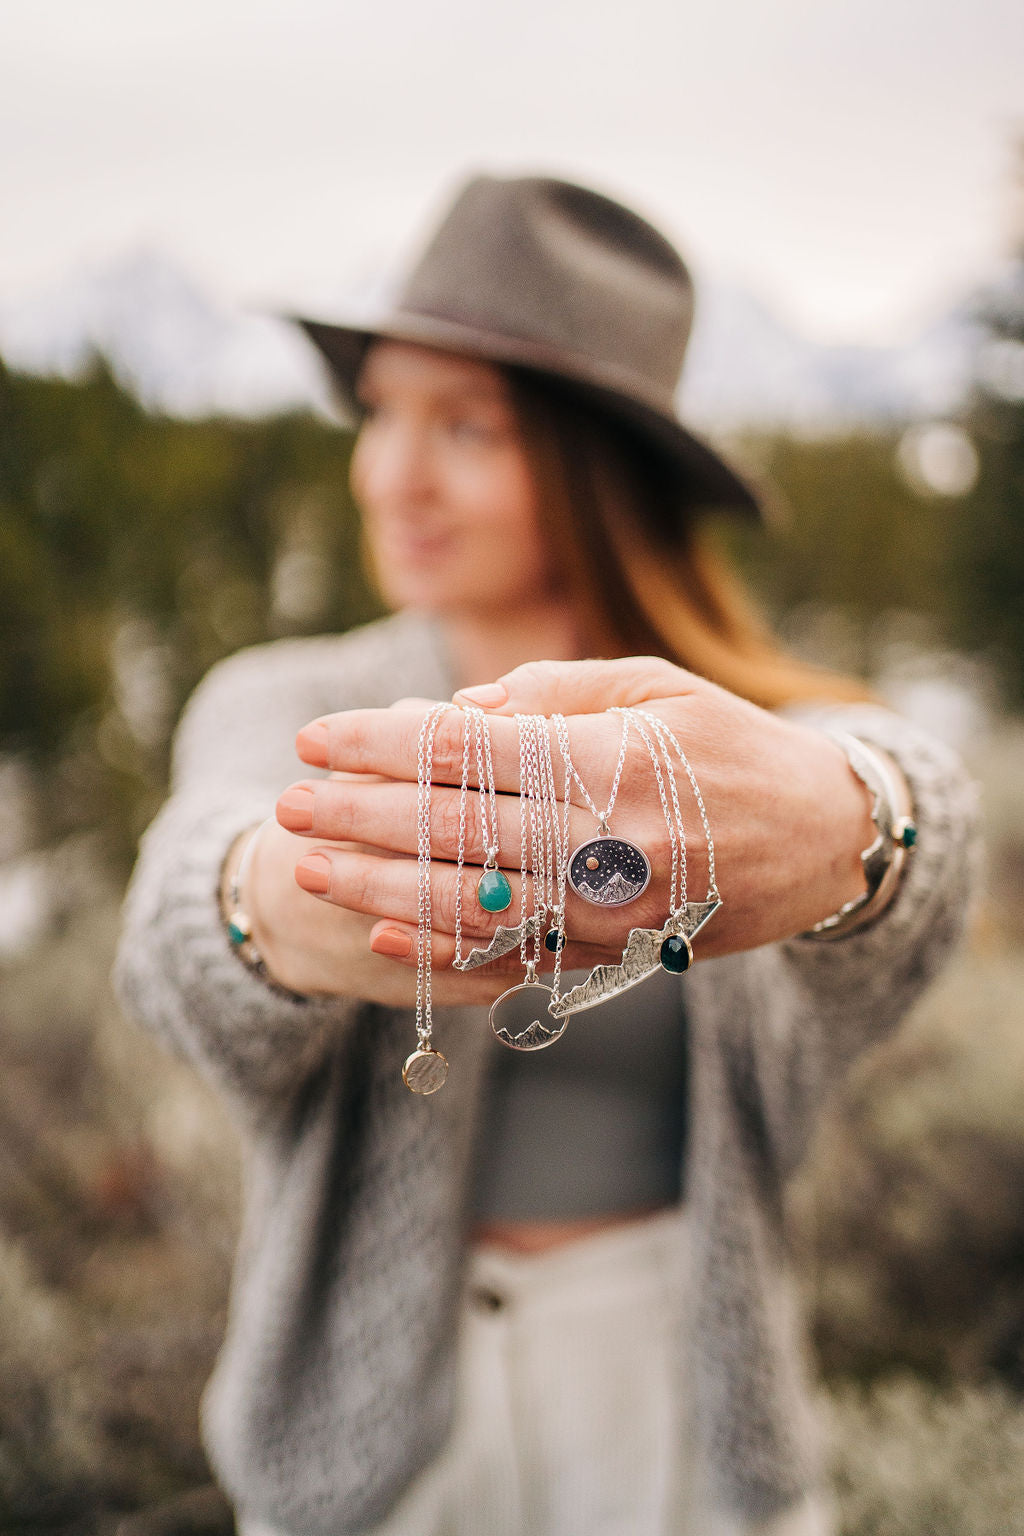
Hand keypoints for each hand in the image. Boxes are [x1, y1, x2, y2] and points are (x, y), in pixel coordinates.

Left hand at [273, 659, 873, 995]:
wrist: (826, 840)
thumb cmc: (733, 744)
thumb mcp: (657, 686)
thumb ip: (550, 692)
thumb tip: (452, 716)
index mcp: (611, 756)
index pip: (465, 749)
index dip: (378, 743)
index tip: (313, 739)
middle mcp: (607, 839)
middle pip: (453, 829)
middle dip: (358, 816)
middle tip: (288, 804)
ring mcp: (611, 908)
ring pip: (471, 904)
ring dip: (379, 889)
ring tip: (310, 869)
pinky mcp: (620, 954)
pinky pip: (517, 959)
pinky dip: (443, 951)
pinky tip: (383, 935)